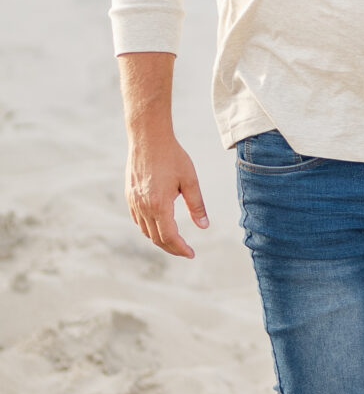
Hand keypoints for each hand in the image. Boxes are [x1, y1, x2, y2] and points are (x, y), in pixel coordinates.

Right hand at [127, 133, 208, 257]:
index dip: (181, 248)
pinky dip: (148, 228)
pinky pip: (137, 220)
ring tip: (175, 241)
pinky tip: (159, 226)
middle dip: (172, 248)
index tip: (191, 254)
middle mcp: (143, 207)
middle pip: (156, 238)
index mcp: (159, 205)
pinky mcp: (129, 196)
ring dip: (159, 239)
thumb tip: (204, 226)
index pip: (169, 237)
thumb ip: (197, 205)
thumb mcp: (190, 181)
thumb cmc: (172, 157)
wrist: (148, 138)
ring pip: (145, 231)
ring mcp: (133, 202)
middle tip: (186, 251)